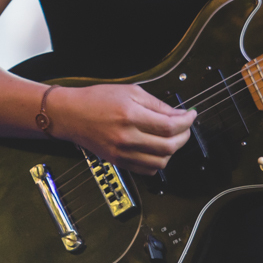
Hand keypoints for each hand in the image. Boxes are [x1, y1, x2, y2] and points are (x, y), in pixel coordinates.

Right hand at [48, 83, 194, 174]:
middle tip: (185, 126)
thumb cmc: (97, 99)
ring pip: (160, 162)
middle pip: (168, 146)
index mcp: (131, 116)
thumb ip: (157, 104)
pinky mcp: (117, 162)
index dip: (187, 121)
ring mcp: (122, 153)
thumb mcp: (131, 91)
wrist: (70, 114)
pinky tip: (158, 149)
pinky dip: (158, 162)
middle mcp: (127, 137)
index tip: (191, 115)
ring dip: (172, 151)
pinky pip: (146, 170)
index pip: (170, 126)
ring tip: (173, 138)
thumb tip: (179, 114)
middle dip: (184, 136)